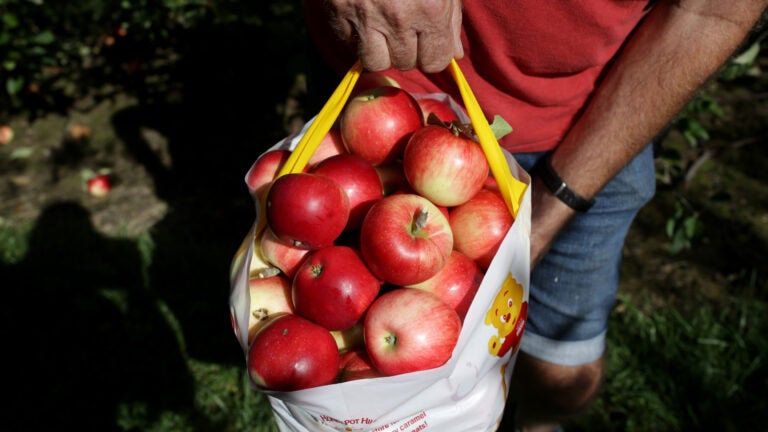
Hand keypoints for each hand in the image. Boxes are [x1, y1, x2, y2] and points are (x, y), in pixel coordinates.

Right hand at [322, 0, 463, 72]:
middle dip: (407, 49)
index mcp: (430, 9)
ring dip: (380, 50)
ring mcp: (365, 16)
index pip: (434, 61)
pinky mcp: (338, 11)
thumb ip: (451, 18)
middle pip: (405, 63)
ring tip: (382, 28)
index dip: (432, 53)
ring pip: (375, 60)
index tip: (427, 42)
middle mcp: (398, 17)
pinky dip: (356, 36)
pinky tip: (364, 17)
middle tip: (403, 26)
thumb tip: (453, 54)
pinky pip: (348, 43)